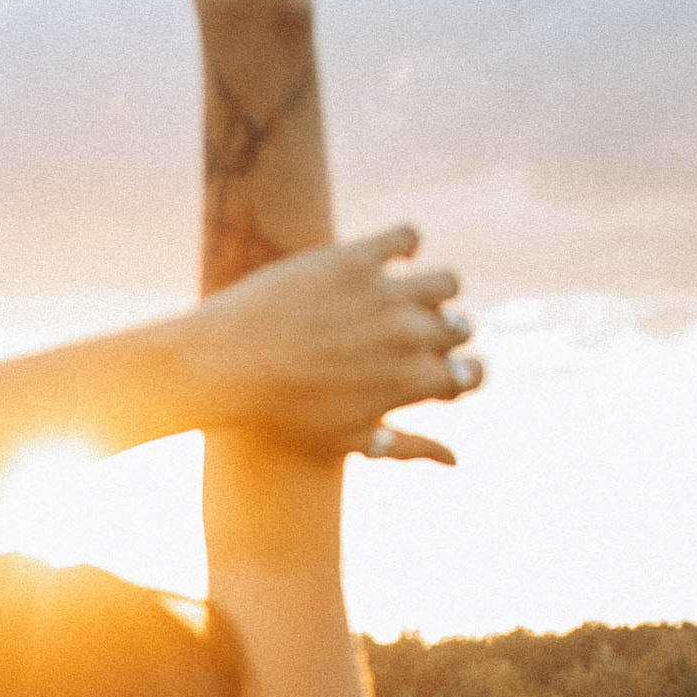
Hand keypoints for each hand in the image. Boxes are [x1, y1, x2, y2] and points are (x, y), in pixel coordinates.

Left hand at [190, 225, 482, 466]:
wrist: (225, 365)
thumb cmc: (282, 413)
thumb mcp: (347, 439)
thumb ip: (407, 447)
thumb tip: (456, 459)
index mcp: (413, 382)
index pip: (472, 374)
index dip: (461, 373)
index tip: (443, 369)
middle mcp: (410, 334)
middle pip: (460, 328)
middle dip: (446, 334)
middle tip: (417, 334)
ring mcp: (386, 293)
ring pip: (447, 281)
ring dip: (436, 290)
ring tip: (408, 295)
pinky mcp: (356, 257)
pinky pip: (407, 236)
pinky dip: (406, 242)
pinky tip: (390, 255)